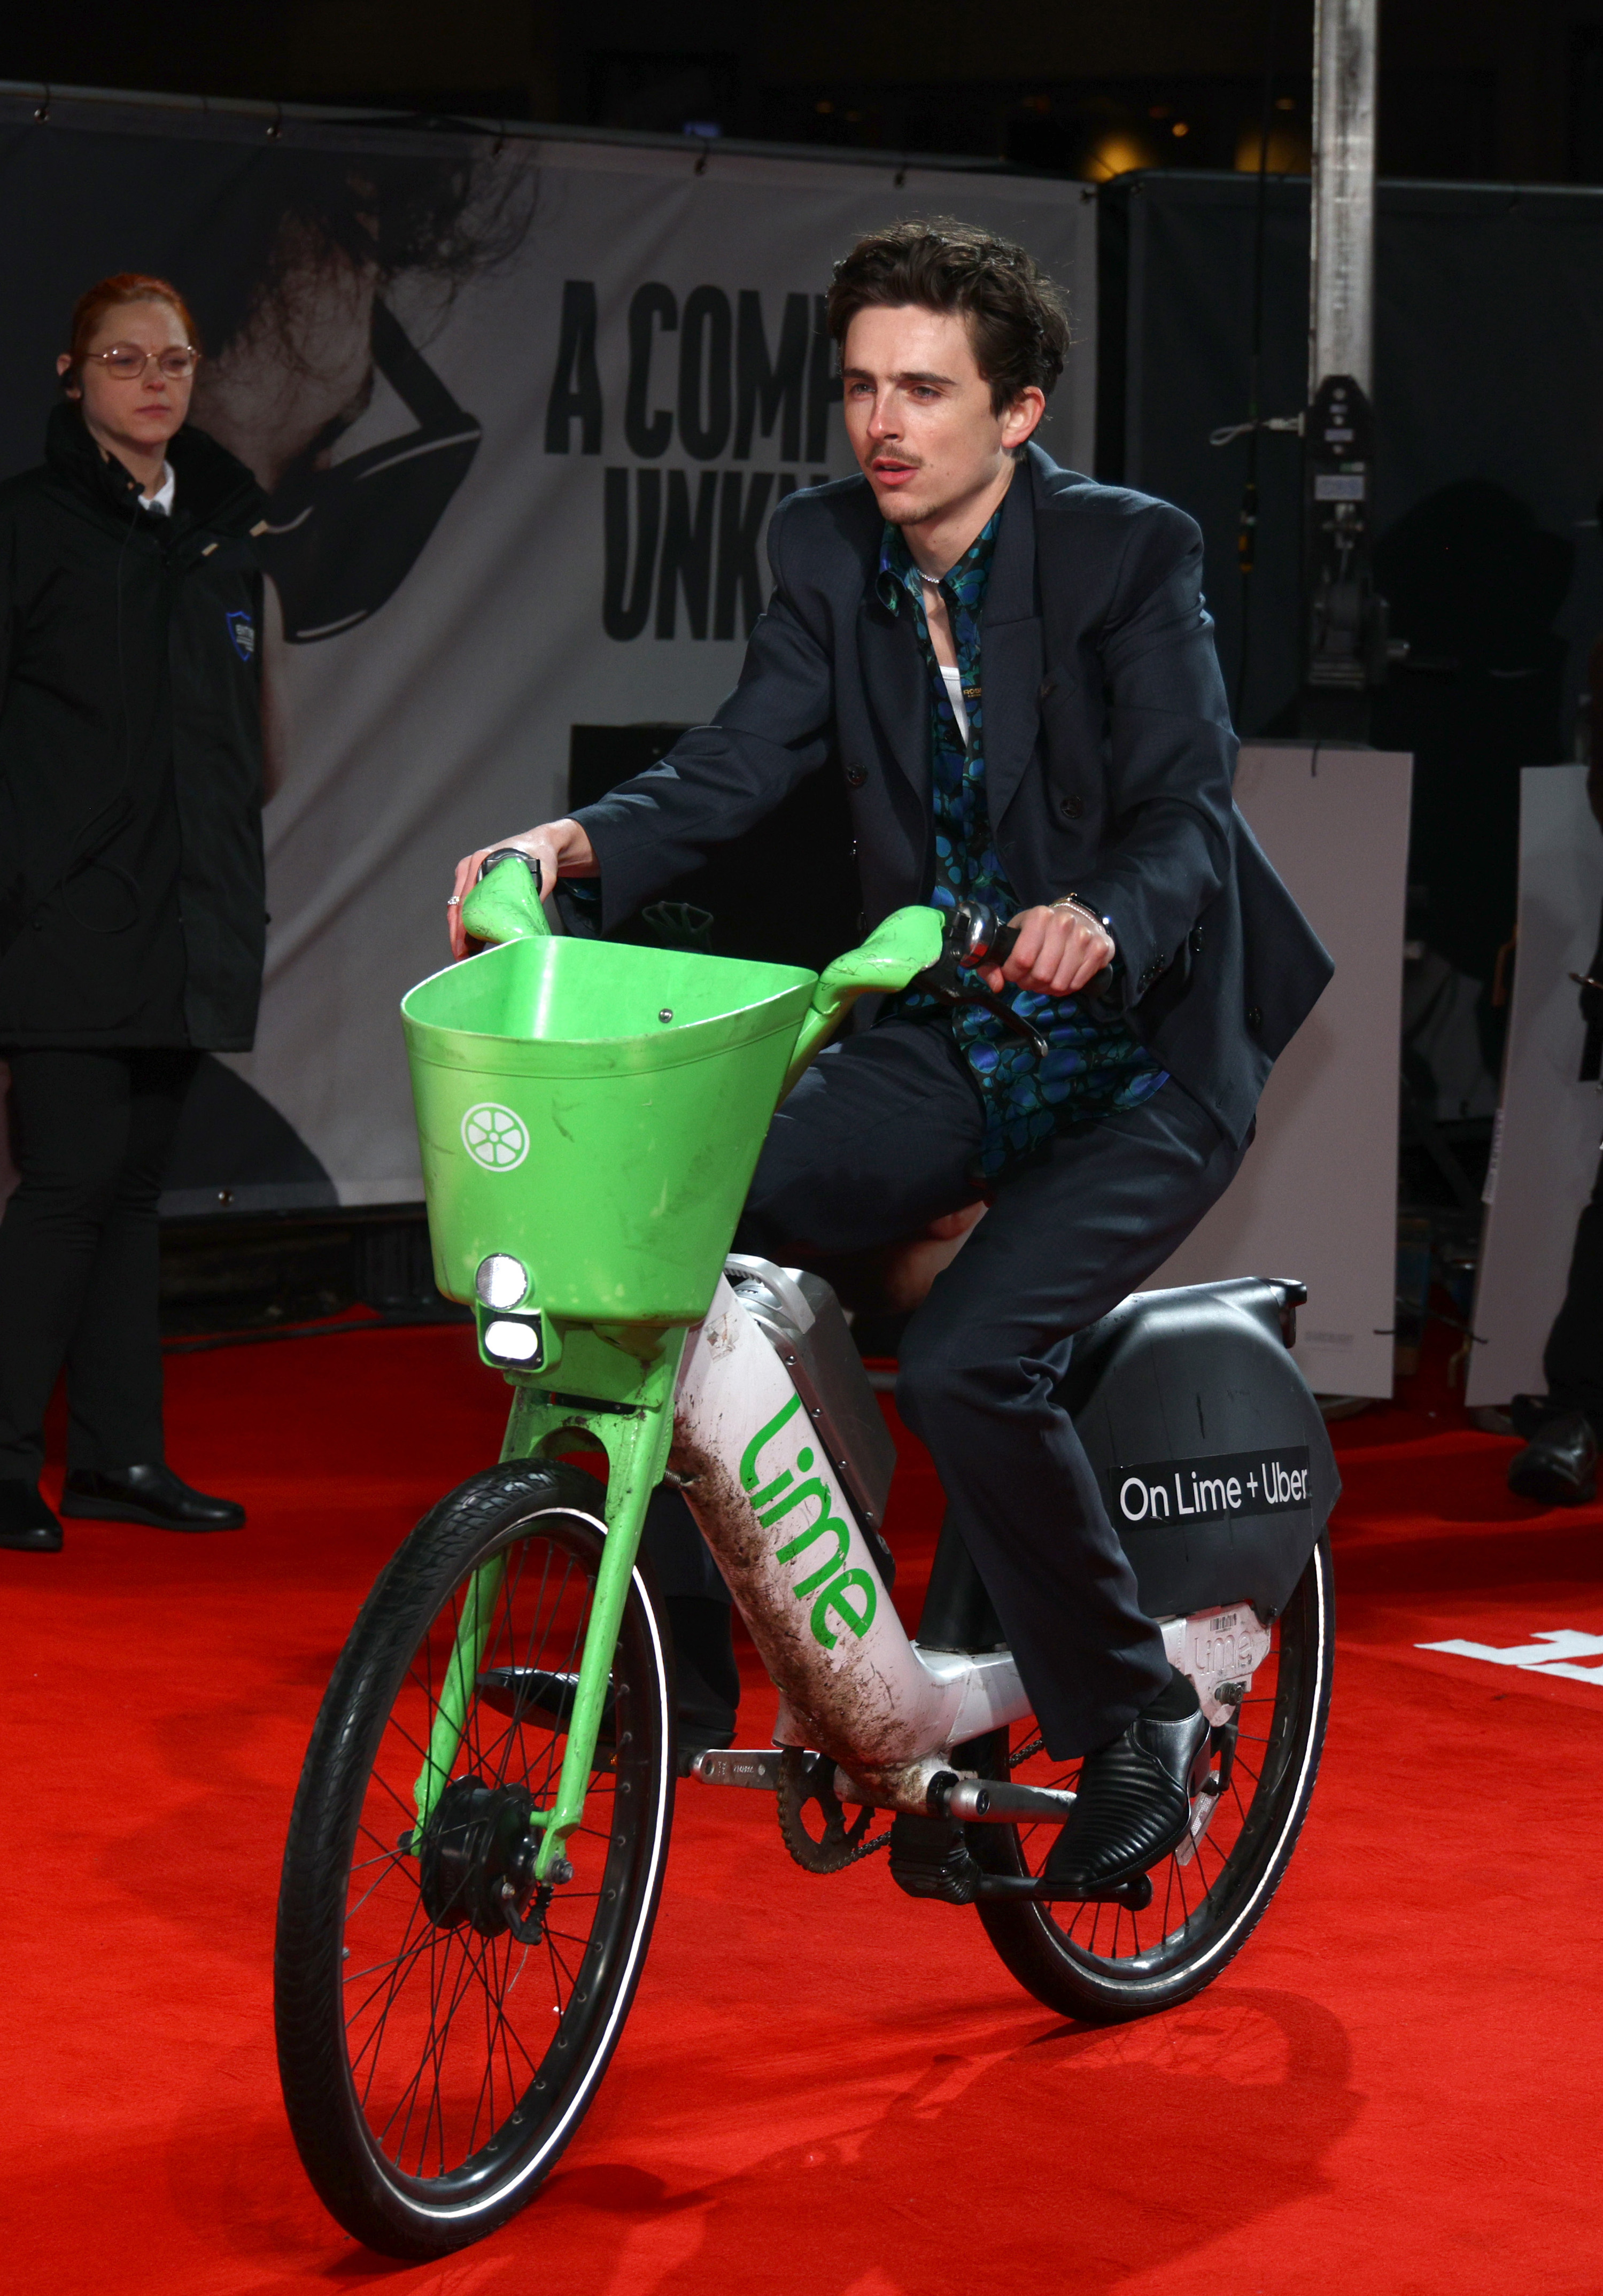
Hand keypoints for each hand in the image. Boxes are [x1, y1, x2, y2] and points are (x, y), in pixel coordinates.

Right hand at [448, 817, 595, 958]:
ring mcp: (470, 872)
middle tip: (461, 958)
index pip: (465, 899)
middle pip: (457, 905)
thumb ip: (537, 895)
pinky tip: (472, 942)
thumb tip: (530, 925)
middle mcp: (471, 865)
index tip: (464, 946)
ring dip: (460, 931)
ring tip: (465, 955)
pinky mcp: (473, 879)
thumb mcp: (543, 874)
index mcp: (481, 861)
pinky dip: (467, 923)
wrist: (541, 843)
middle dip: (457, 934)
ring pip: (458, 907)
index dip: (462, 925)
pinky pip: (465, 904)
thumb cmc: (541, 855)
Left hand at [980, 903, 1113, 995]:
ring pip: (1059, 983)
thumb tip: (997, 984)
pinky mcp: (1100, 949)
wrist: (1077, 916)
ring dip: (1048, 988)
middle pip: (1041, 975)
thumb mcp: (1013, 936)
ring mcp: (1084, 936)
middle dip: (1031, 983)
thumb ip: (994, 961)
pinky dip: (1066, 988)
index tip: (1013, 972)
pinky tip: (1062, 976)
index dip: (1013, 974)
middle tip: (1030, 977)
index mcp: (1039, 916)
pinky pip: (1077, 984)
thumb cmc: (1040, 929)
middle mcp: (1064, 923)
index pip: (1022, 959)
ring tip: (1046, 977)